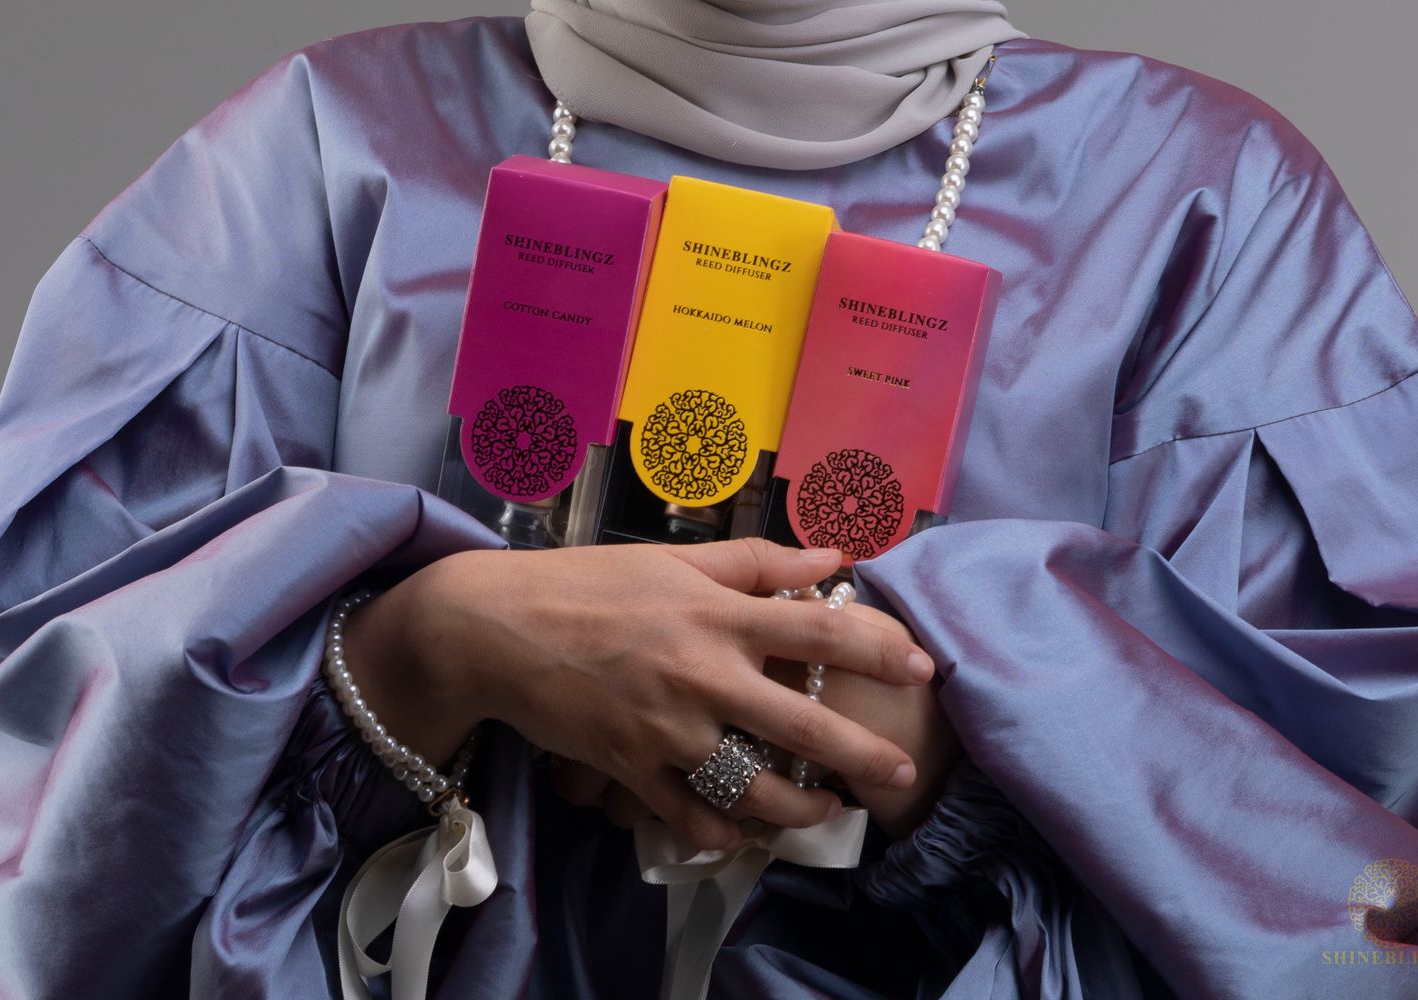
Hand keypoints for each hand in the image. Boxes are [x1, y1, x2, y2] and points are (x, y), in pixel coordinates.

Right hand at [342, 540, 935, 849]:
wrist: (495, 629)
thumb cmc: (588, 584)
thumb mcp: (672, 558)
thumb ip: (756, 562)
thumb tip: (831, 558)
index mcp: (713, 613)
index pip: (815, 628)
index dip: (877, 648)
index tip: (923, 668)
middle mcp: (698, 675)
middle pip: (799, 723)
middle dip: (861, 754)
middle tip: (900, 775)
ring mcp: (664, 730)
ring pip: (750, 788)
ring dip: (798, 807)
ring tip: (825, 809)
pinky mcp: (629, 770)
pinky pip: (689, 818)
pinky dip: (725, 833)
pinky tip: (750, 832)